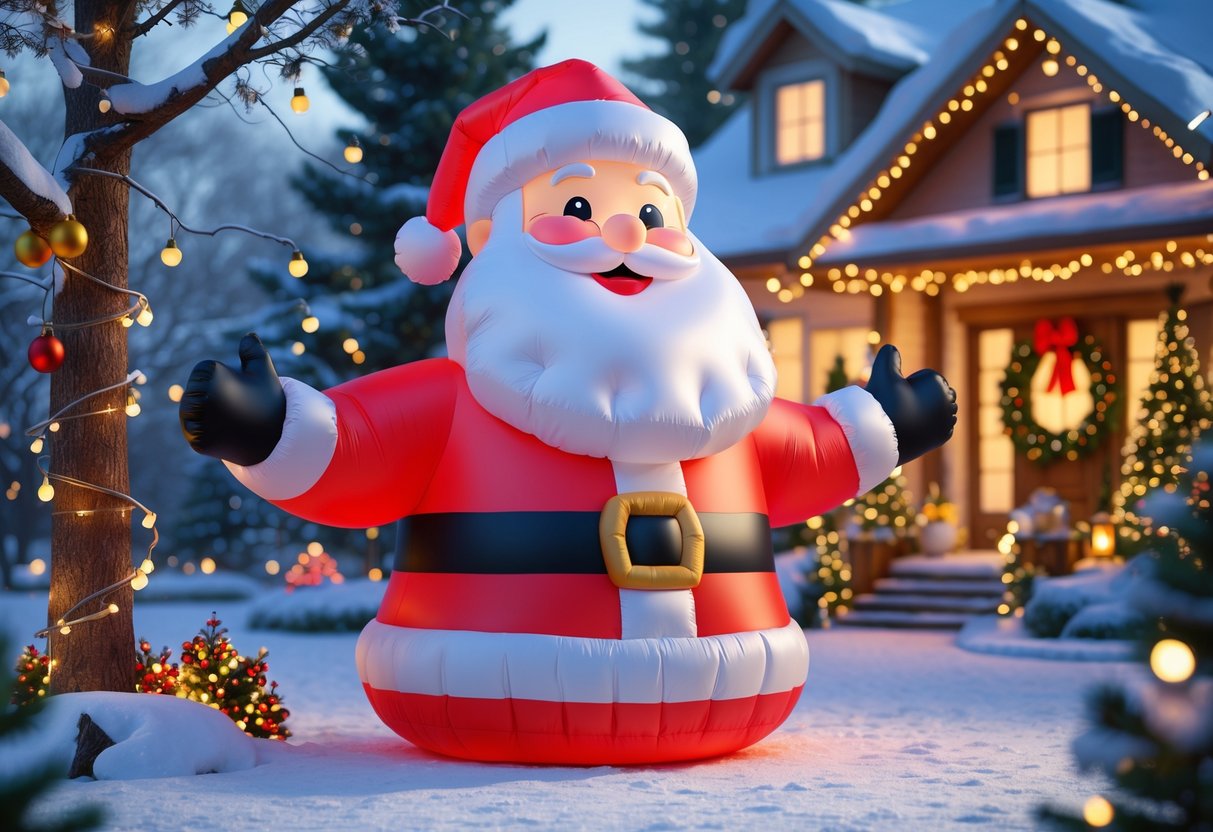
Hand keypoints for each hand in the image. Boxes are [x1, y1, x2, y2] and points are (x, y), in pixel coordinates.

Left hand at [179, 333, 286, 465]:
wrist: (277, 439)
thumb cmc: (269, 402)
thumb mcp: (263, 372)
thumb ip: (253, 351)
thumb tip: (248, 336)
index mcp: (210, 373)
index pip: (203, 373)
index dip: (223, 381)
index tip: (239, 391)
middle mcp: (199, 395)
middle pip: (194, 392)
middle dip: (212, 398)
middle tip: (238, 407)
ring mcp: (196, 420)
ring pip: (191, 413)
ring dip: (206, 416)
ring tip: (232, 420)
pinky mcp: (197, 440)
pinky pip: (193, 432)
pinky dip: (207, 433)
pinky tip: (226, 434)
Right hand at [864, 344, 956, 464]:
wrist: (879, 439)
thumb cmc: (880, 404)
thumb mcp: (882, 373)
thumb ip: (888, 355)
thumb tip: (892, 349)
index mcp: (938, 385)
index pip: (927, 377)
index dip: (910, 382)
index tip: (898, 392)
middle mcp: (948, 403)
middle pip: (936, 392)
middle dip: (923, 395)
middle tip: (902, 404)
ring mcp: (947, 422)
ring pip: (939, 408)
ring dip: (928, 409)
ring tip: (908, 414)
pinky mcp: (943, 437)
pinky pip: (940, 425)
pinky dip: (930, 424)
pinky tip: (916, 425)